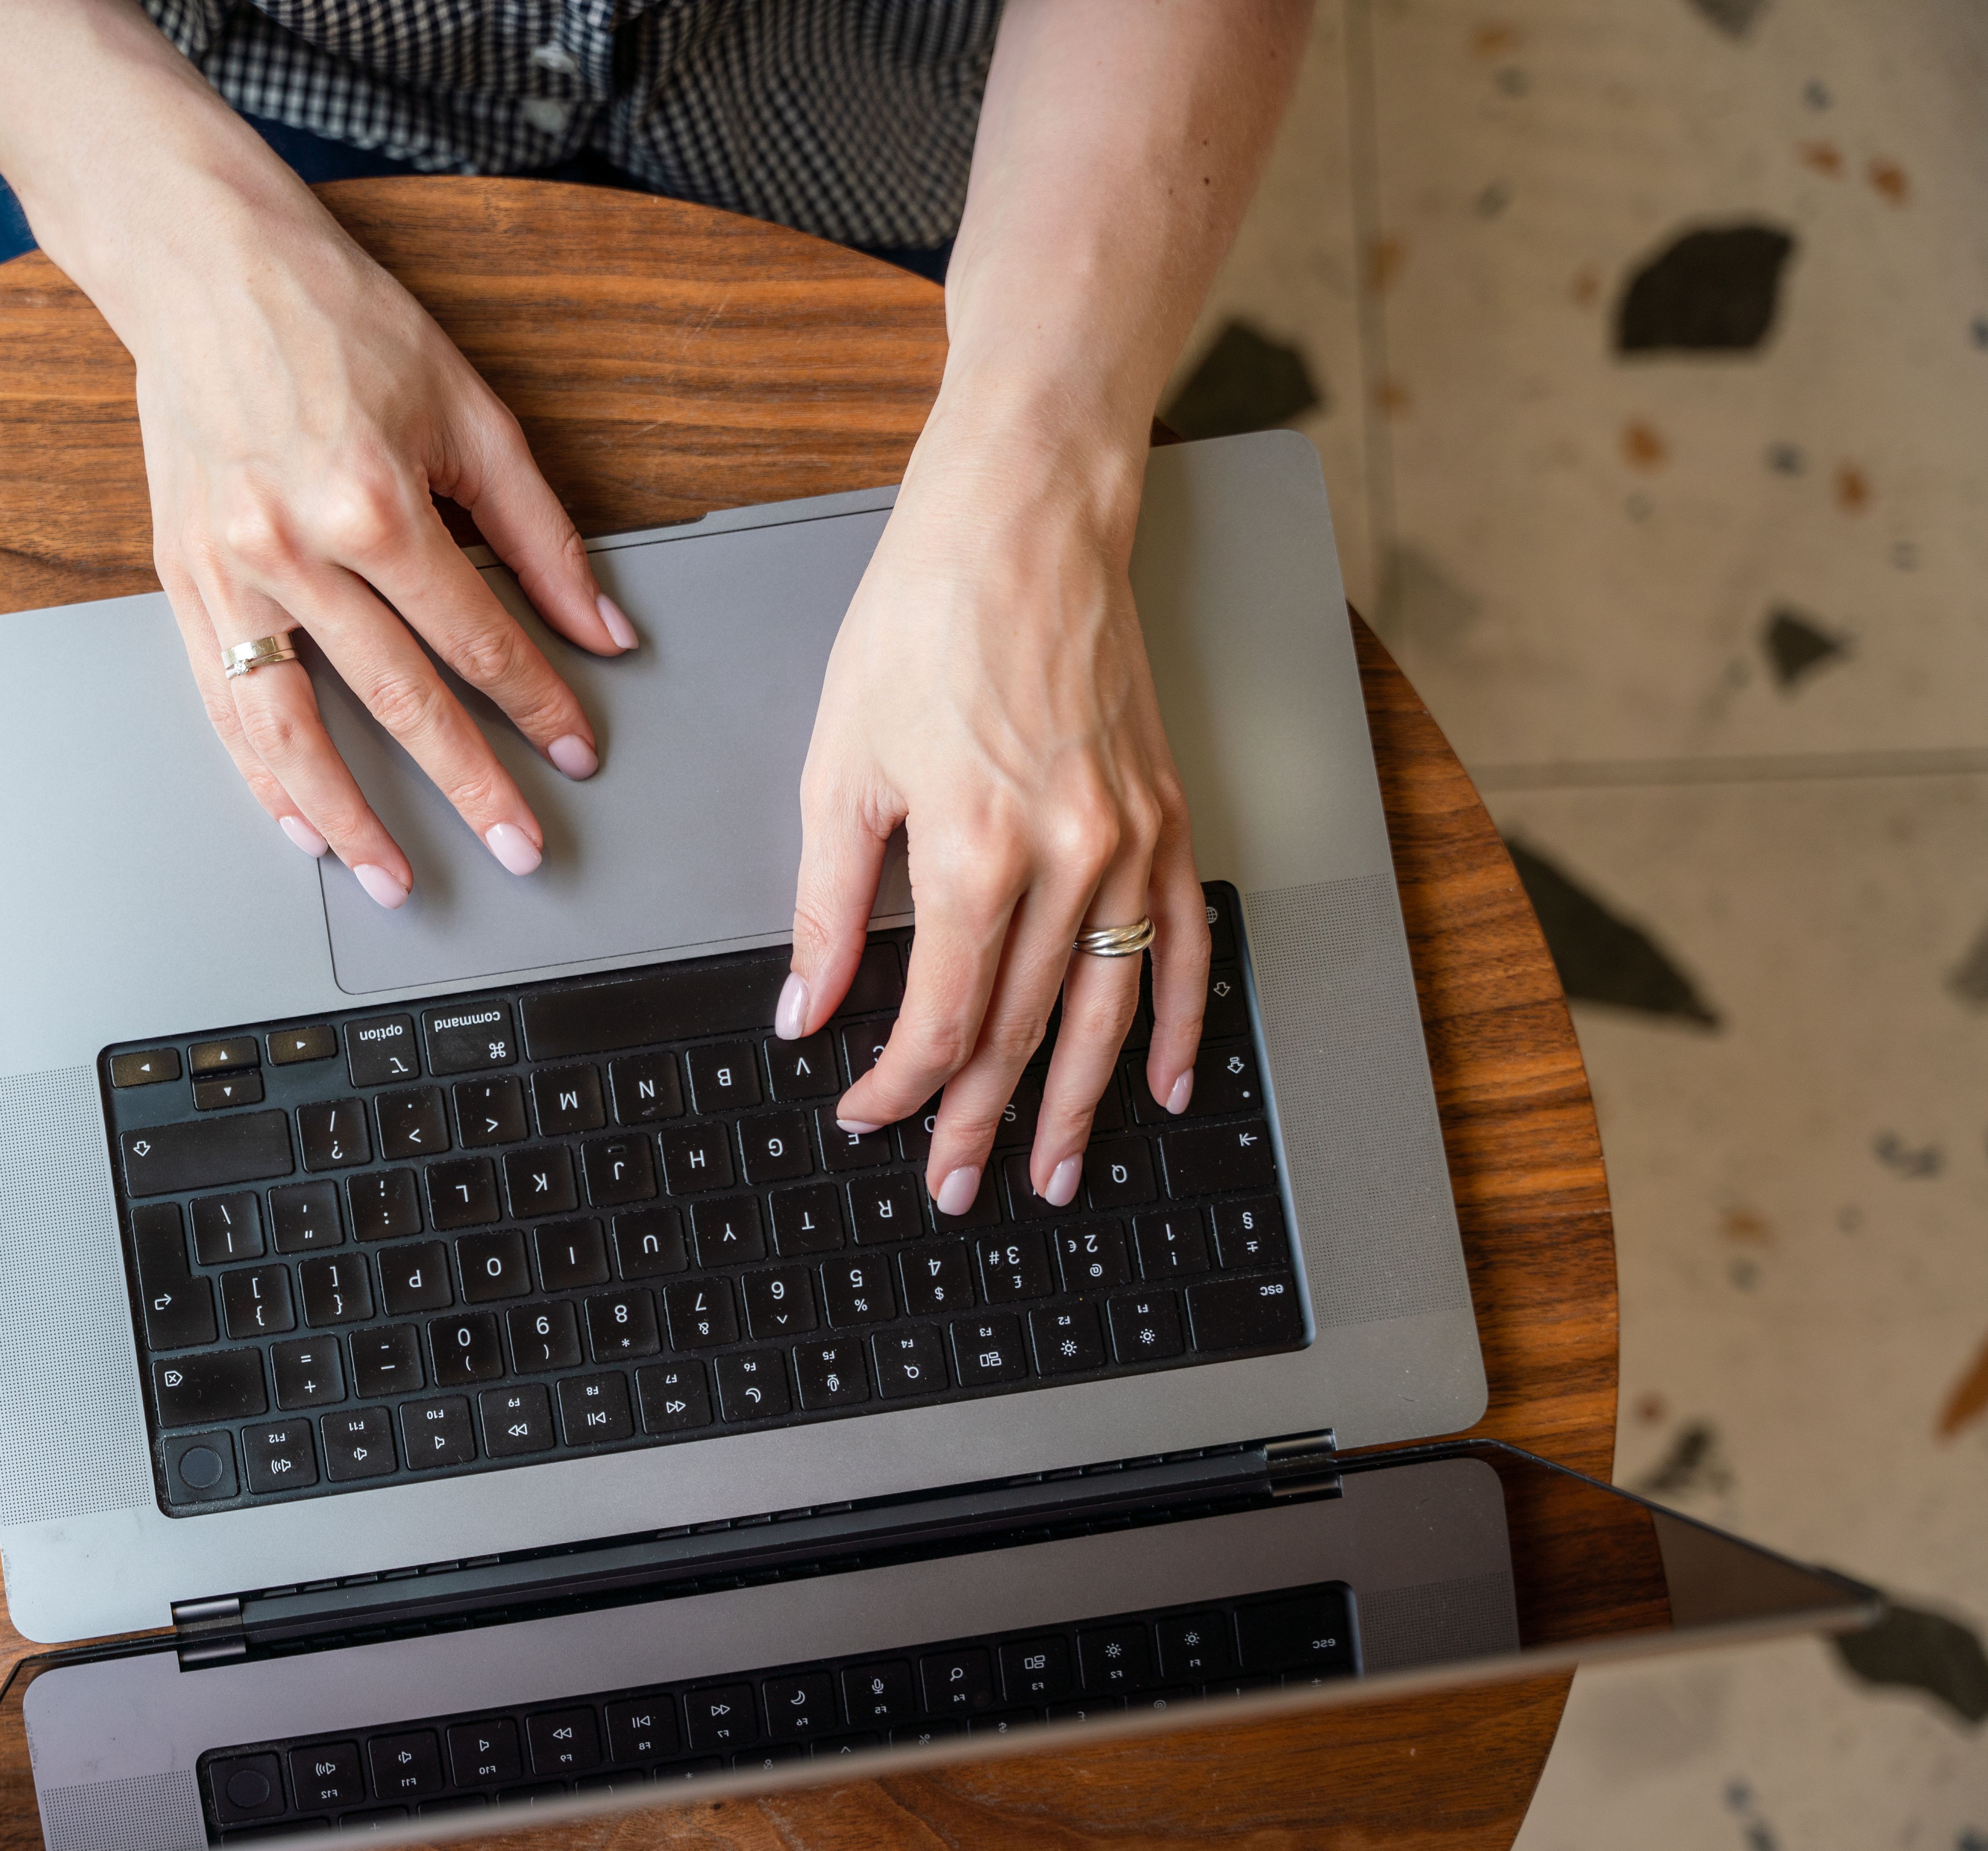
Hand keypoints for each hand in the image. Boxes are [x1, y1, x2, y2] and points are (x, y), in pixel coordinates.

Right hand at [129, 201, 632, 905]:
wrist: (205, 267)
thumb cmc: (338, 323)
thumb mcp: (467, 410)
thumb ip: (539, 531)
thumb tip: (603, 627)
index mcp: (374, 504)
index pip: (477, 640)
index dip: (537, 706)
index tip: (576, 755)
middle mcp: (294, 550)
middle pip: (399, 703)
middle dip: (470, 787)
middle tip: (519, 849)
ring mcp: (227, 573)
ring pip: (296, 730)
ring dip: (352, 819)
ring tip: (397, 879)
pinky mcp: (180, 579)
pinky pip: (223, 705)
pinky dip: (262, 777)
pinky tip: (301, 825)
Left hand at [783, 429, 1209, 1216]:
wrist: (1024, 523)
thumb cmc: (927, 619)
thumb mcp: (840, 767)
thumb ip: (828, 906)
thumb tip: (808, 1004)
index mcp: (977, 849)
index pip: (943, 1014)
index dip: (899, 1082)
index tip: (866, 1113)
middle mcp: (1069, 856)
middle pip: (1023, 1027)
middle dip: (982, 1118)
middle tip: (955, 1185)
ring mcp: (1130, 839)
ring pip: (1105, 1007)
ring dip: (1080, 1103)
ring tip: (1057, 1173)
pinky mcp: (1164, 813)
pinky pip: (1183, 943)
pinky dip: (1178, 1022)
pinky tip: (1163, 1083)